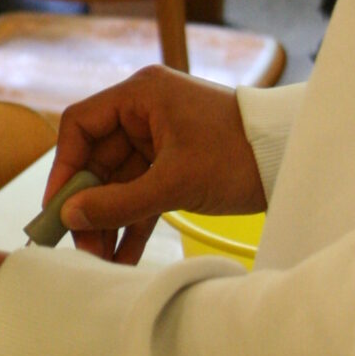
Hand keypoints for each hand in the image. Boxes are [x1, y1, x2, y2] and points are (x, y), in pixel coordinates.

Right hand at [48, 66, 267, 263]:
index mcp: (142, 96)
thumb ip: (118, 203)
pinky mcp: (174, 165)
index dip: (63, 168)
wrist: (296, 160)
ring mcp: (159, 140)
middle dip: (88, 207)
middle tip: (81, 245)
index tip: (58, 207)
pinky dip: (132, 223)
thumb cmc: (240, 155)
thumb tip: (70, 217)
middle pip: (96, 162)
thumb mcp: (174, 183)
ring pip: (117, 184)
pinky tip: (123, 256)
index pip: (80, 125)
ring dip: (108, 221)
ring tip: (101, 259)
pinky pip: (140, 194)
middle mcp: (145, 113)